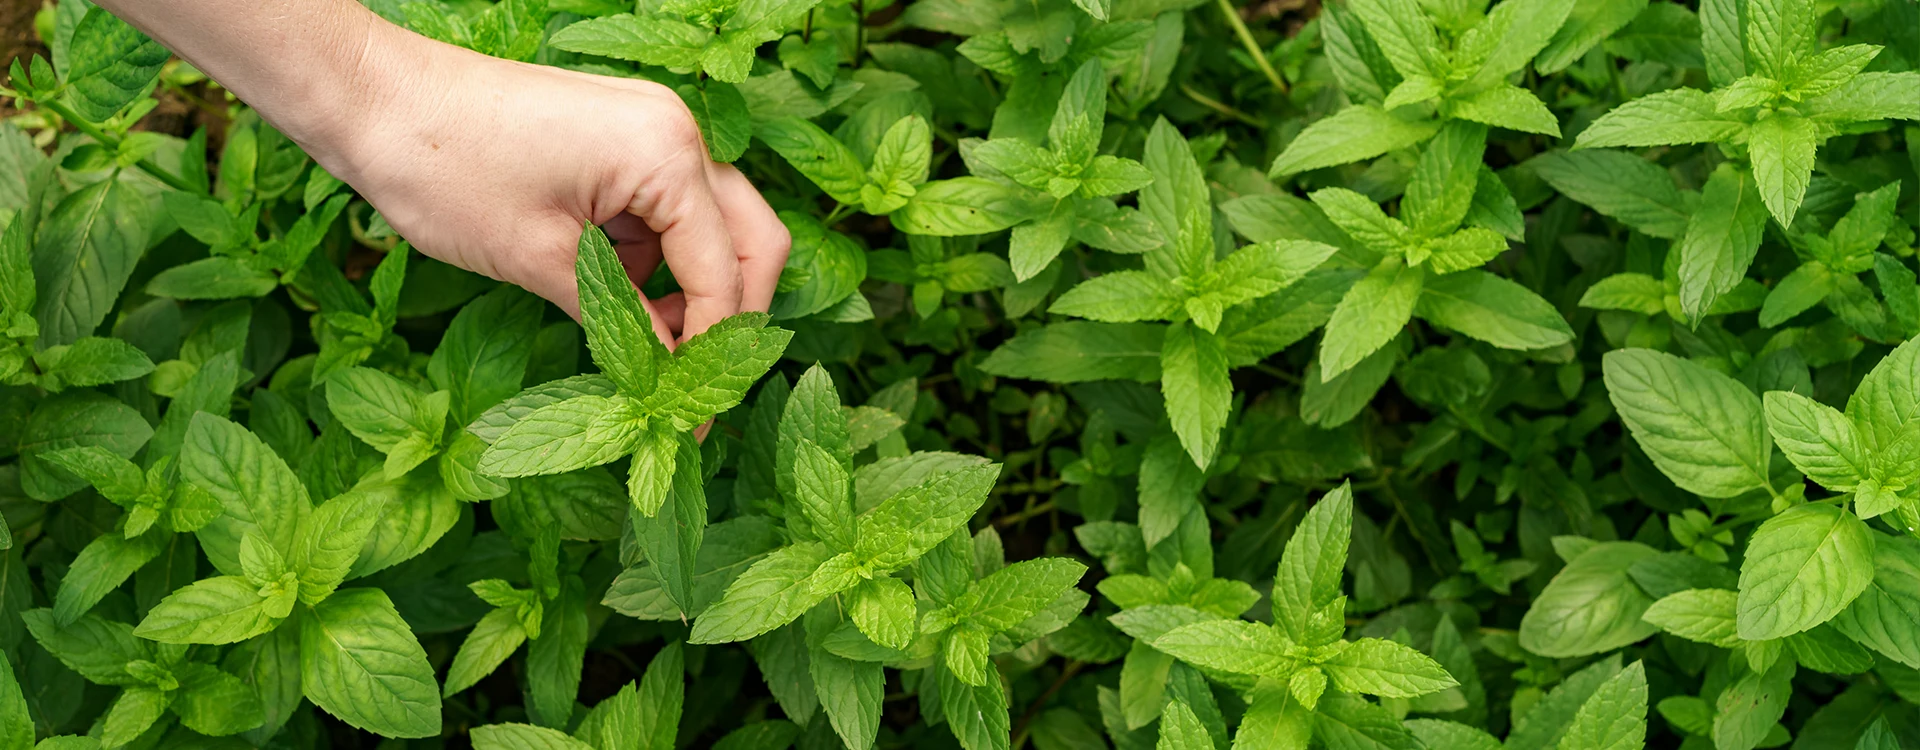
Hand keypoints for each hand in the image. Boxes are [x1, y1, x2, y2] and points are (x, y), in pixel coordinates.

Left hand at [298, 19, 788, 343]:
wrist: (373, 99)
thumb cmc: (444, 168)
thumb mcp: (541, 261)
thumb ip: (621, 321)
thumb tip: (663, 381)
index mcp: (666, 154)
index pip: (723, 272)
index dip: (712, 354)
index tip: (690, 419)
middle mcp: (676, 134)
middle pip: (750, 241)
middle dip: (729, 319)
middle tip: (693, 387)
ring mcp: (651, 132)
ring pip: (712, 230)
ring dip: (692, 295)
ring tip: (650, 356)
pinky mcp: (622, 142)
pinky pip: (666, 215)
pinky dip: (655, 267)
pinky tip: (621, 310)